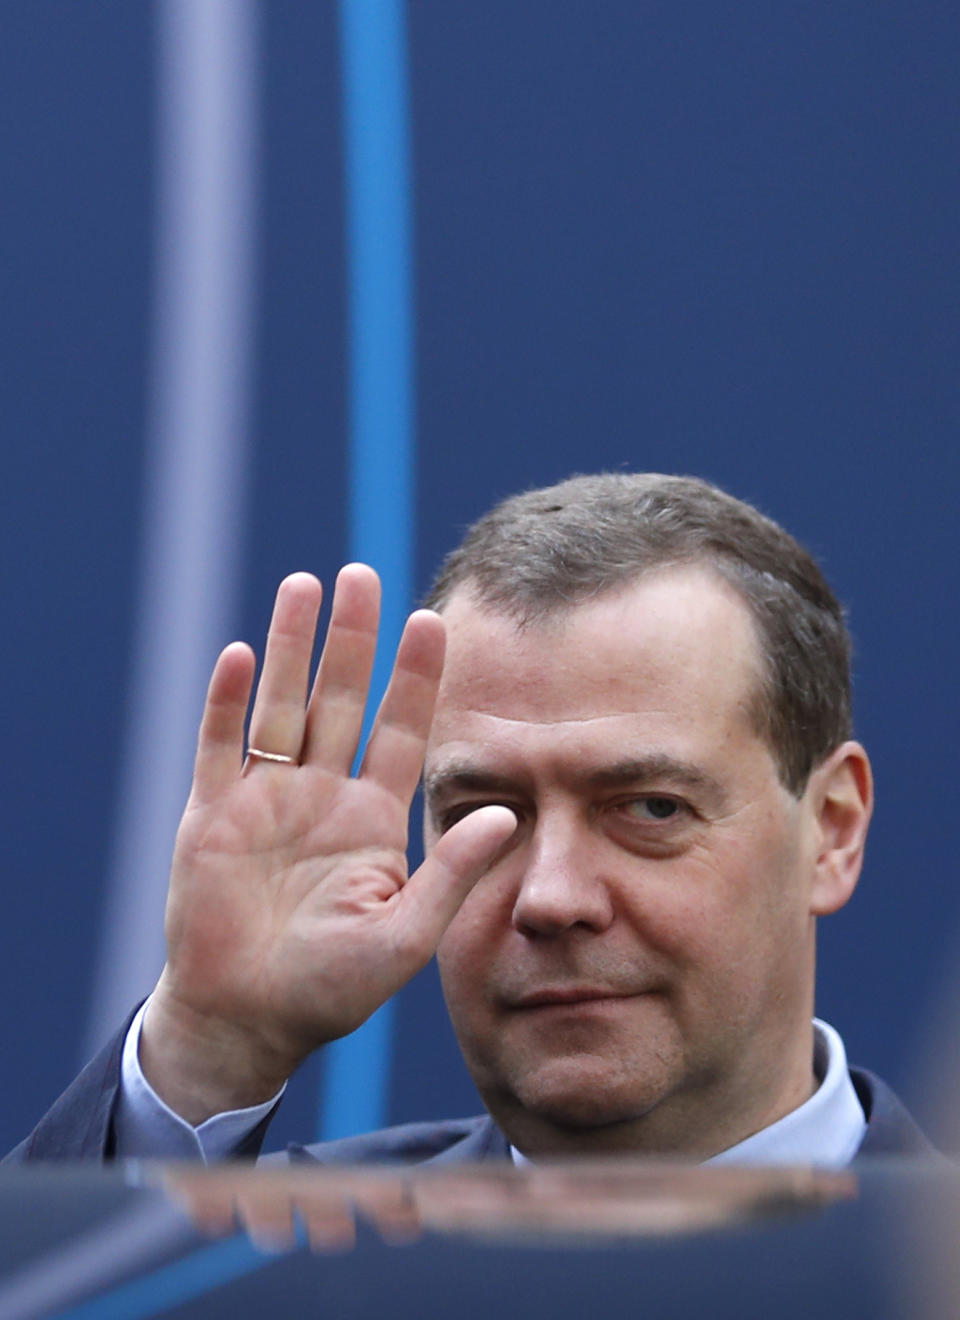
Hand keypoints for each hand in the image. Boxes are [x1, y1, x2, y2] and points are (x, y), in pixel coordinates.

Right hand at [141, 567, 515, 1122]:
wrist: (246, 1020)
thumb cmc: (331, 989)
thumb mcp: (405, 935)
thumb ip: (451, 872)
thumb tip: (509, 813)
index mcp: (371, 817)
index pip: (400, 730)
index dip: (415, 677)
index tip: (433, 620)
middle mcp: (321, 795)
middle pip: (339, 699)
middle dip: (352, 639)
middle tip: (363, 575)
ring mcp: (264, 799)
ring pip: (281, 706)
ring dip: (291, 648)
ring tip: (306, 585)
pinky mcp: (209, 814)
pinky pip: (220, 746)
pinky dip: (228, 702)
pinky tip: (242, 656)